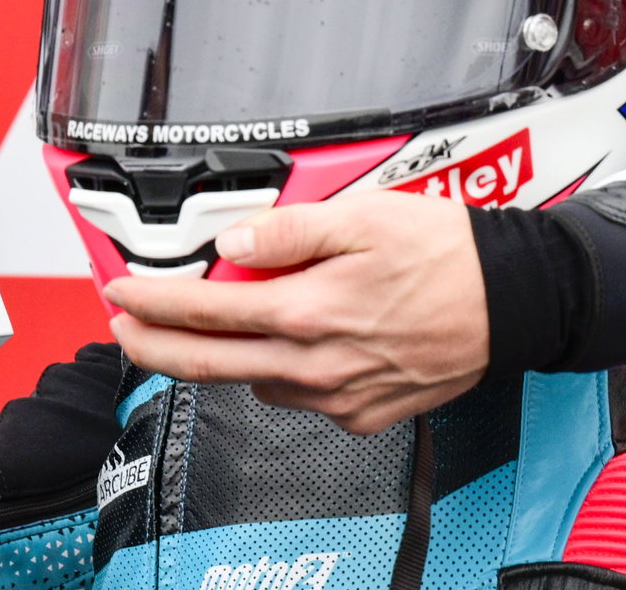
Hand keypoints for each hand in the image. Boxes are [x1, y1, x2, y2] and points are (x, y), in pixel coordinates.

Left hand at [100, 192, 488, 434]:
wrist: (512, 300)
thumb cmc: (442, 253)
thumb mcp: (358, 217)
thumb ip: (284, 230)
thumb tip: (229, 245)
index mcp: (307, 311)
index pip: (202, 313)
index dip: (150, 305)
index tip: (118, 293)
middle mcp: (317, 364)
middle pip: (208, 365)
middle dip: (152, 348)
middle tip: (121, 330)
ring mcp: (340, 395)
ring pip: (253, 379)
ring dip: (219, 355)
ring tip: (204, 324)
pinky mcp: (363, 413)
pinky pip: (298, 394)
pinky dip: (274, 369)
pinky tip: (281, 341)